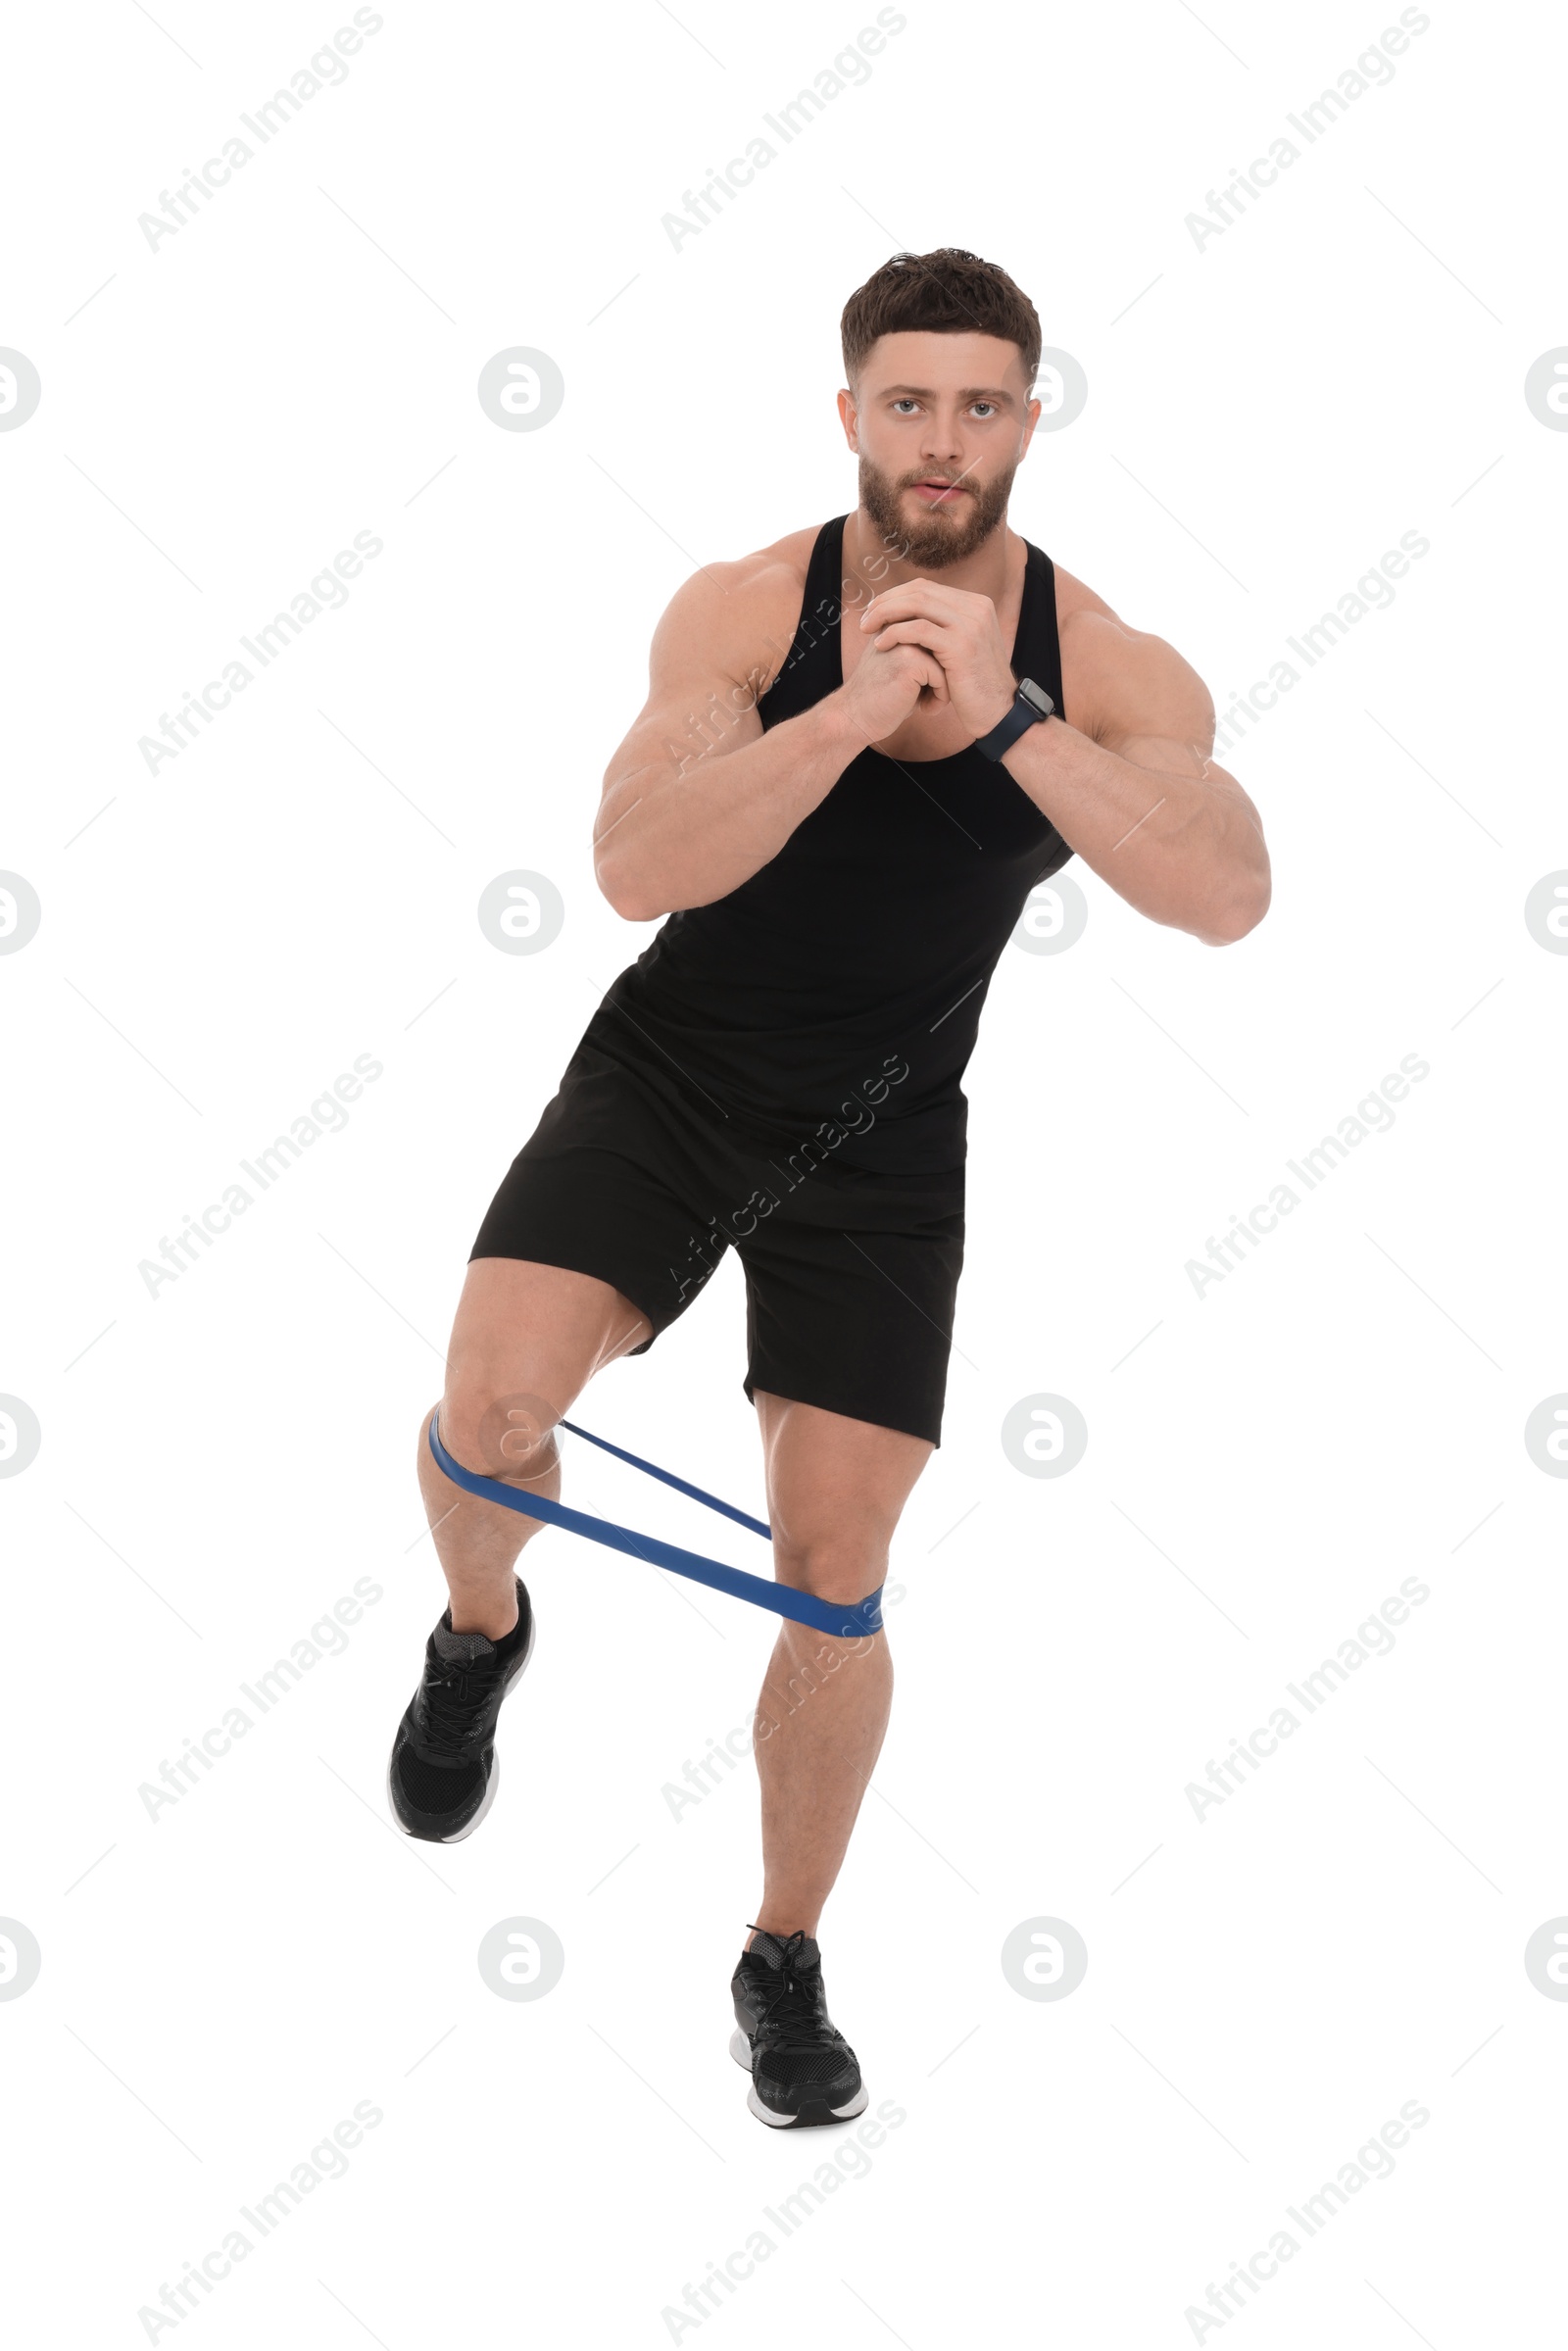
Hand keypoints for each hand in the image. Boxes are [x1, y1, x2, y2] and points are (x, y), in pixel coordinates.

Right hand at [836, 634, 949, 749]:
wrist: (855, 718)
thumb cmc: (882, 697)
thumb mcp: (902, 665)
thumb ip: (924, 649)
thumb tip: (959, 646)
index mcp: (898, 621)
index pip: (940, 639)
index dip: (939, 667)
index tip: (924, 688)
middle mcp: (901, 624)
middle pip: (947, 648)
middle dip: (944, 675)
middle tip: (928, 697)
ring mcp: (905, 640)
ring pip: (949, 661)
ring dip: (944, 687)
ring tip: (926, 702)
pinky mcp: (910, 659)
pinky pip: (944, 677)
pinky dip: (939, 698)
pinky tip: (923, 709)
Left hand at [859, 579, 1016, 737]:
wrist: (999, 713)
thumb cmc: (974, 687)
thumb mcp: (962, 649)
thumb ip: (945, 628)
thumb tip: (913, 616)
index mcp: (975, 604)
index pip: (926, 588)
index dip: (895, 596)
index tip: (874, 612)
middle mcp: (976, 607)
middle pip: (919, 591)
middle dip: (886, 602)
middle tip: (864, 620)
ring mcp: (971, 624)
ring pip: (916, 604)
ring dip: (885, 614)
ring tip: (867, 630)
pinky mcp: (961, 645)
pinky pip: (918, 630)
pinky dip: (895, 633)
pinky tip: (880, 645)